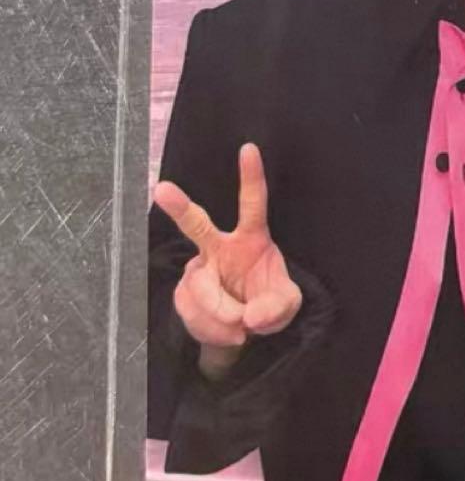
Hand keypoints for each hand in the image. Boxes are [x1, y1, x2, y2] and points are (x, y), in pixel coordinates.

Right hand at [154, 143, 302, 356]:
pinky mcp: (183, 292)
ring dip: (223, 315)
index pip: (252, 203)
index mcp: (251, 238)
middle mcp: (219, 247)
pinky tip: (228, 332)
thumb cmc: (266, 302)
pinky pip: (192, 311)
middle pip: (197, 224)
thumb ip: (278, 307)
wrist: (242, 329)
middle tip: (162, 189)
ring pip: (201, 289)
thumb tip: (251, 315)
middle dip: (179, 207)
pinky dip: (213, 329)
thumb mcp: (286, 305)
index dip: (251, 176)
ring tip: (241, 326)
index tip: (249, 148)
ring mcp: (198, 269)